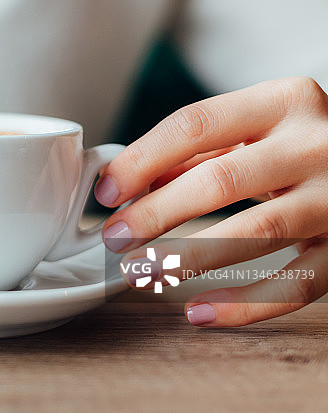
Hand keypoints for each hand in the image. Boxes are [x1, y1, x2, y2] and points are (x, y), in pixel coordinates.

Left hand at [95, 77, 327, 325]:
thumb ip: (194, 151)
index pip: (194, 124)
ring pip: (259, 232)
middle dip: (157, 213)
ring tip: (143, 273)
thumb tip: (123, 185)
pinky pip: (298, 284)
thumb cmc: (297, 141)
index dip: (141, 160)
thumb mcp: (253, 127)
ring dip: (190, 258)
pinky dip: (246, 303)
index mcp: (282, 100)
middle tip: (116, 238)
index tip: (105, 192)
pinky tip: (201, 311)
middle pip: (220, 180)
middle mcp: (316, 143)